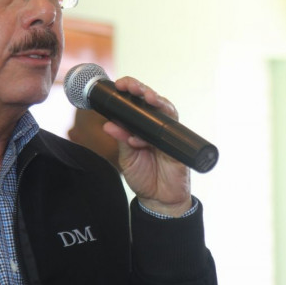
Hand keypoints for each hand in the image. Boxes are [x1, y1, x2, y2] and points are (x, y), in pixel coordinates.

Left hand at [101, 76, 191, 216]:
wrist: (158, 199)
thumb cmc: (144, 176)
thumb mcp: (127, 156)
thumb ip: (121, 139)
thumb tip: (108, 124)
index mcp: (142, 127)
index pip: (137, 103)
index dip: (130, 91)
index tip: (118, 85)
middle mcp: (156, 127)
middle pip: (152, 100)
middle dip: (141, 89)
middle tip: (129, 86)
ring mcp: (168, 134)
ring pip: (165, 109)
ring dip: (155, 100)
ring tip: (144, 96)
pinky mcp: (177, 145)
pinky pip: (171, 131)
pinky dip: (157, 130)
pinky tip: (141, 136)